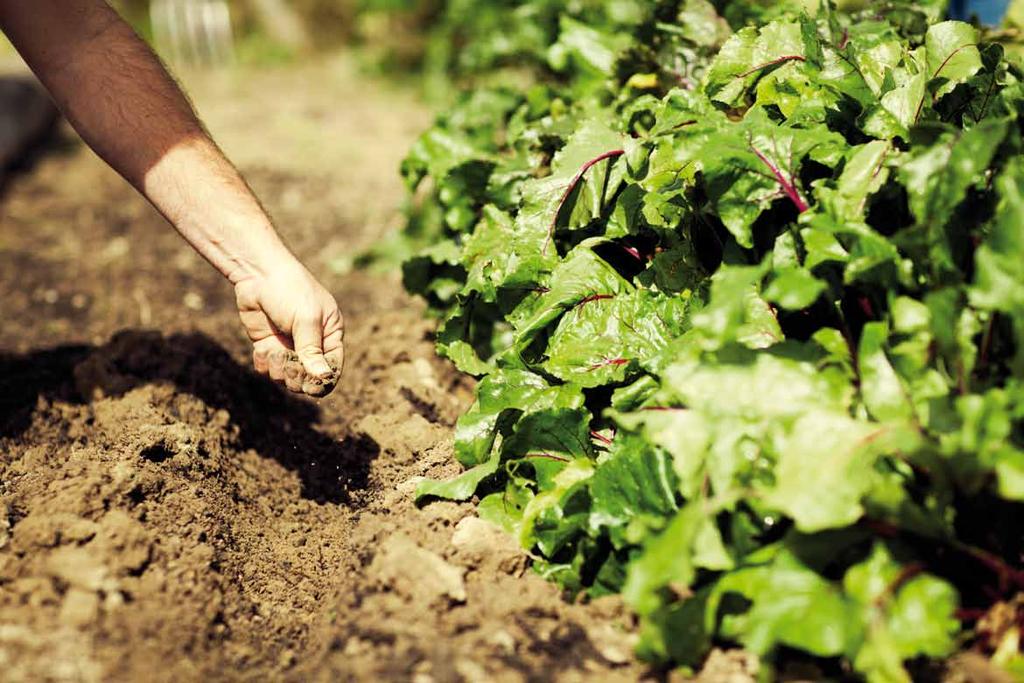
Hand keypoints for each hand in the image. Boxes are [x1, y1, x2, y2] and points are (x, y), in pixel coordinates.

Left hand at [234, 262, 344, 396]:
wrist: (257, 273)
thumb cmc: (291, 290)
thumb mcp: (306, 319)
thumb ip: (312, 350)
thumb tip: (324, 377)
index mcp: (330, 334)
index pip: (333, 367)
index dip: (323, 381)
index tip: (310, 386)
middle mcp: (312, 343)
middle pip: (309, 377)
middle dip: (297, 377)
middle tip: (287, 366)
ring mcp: (289, 345)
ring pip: (287, 376)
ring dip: (279, 370)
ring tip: (272, 353)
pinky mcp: (269, 345)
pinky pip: (269, 368)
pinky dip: (264, 364)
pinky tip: (261, 349)